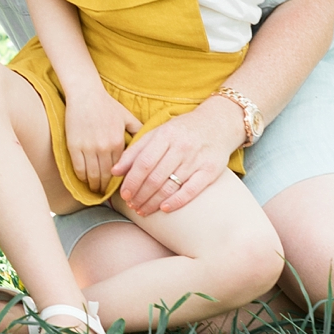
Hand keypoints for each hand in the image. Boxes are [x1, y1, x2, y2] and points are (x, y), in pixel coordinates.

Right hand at [62, 87, 138, 191]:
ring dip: (94, 186)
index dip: (119, 182)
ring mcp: (88, 148)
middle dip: (106, 189)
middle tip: (106, 195)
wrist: (85, 94)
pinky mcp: (74, 146)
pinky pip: (78, 168)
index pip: (120, 170)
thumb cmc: (107, 104)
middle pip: (106, 176)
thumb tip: (149, 144)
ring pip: (92, 175)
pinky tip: (84, 180)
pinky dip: (82, 178)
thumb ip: (138, 131)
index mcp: (118, 142)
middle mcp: (104, 148)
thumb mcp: (127, 117)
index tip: (120, 189)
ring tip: (95, 190)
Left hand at [112, 96, 244, 215]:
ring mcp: (196, 159)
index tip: (124, 194)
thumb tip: (115, 171)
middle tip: (132, 205)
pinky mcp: (210, 171)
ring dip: (154, 202)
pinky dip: (177, 201)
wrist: (219, 123)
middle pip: (155, 177)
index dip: (132, 181)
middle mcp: (181, 147)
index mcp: (165, 135)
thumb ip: (136, 151)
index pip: (143, 163)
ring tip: (143, 210)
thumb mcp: (158, 133)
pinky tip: (164, 209)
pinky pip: (191, 190)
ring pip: (170, 186)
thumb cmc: (182, 130)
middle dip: (140, 195)